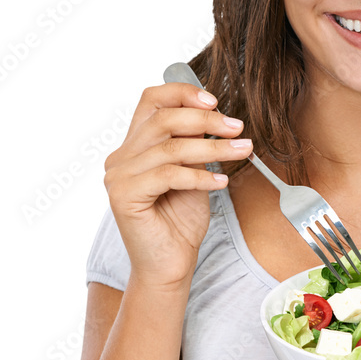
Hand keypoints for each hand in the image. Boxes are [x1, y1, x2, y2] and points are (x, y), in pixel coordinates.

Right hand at [103, 83, 251, 287]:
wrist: (169, 266)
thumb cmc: (181, 222)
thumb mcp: (193, 174)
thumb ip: (194, 146)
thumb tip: (218, 117)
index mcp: (134, 146)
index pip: (151, 101)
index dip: (182, 94)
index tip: (215, 101)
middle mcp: (120, 157)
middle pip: (163, 120)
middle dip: (206, 121)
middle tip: (238, 128)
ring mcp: (118, 177)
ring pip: (171, 149)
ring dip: (213, 149)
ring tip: (242, 150)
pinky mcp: (123, 196)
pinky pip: (168, 175)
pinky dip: (200, 177)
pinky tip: (221, 184)